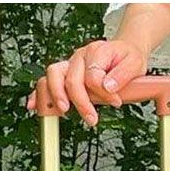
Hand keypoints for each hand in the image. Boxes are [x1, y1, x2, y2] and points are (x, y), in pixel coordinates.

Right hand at [26, 38, 148, 125]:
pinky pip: (46, 81)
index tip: (115, 102)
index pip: (93, 76)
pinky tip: (34, 106)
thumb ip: (123, 75)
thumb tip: (108, 86)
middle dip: (80, 102)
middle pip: (71, 79)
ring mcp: (70, 65)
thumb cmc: (127, 59)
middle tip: (91, 118)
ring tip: (63, 110)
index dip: (104, 93)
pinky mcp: (64, 74)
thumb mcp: (134, 64)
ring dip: (56, 96)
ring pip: (53, 76)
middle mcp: (80, 57)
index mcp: (97, 52)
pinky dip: (39, 95)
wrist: (123, 53)